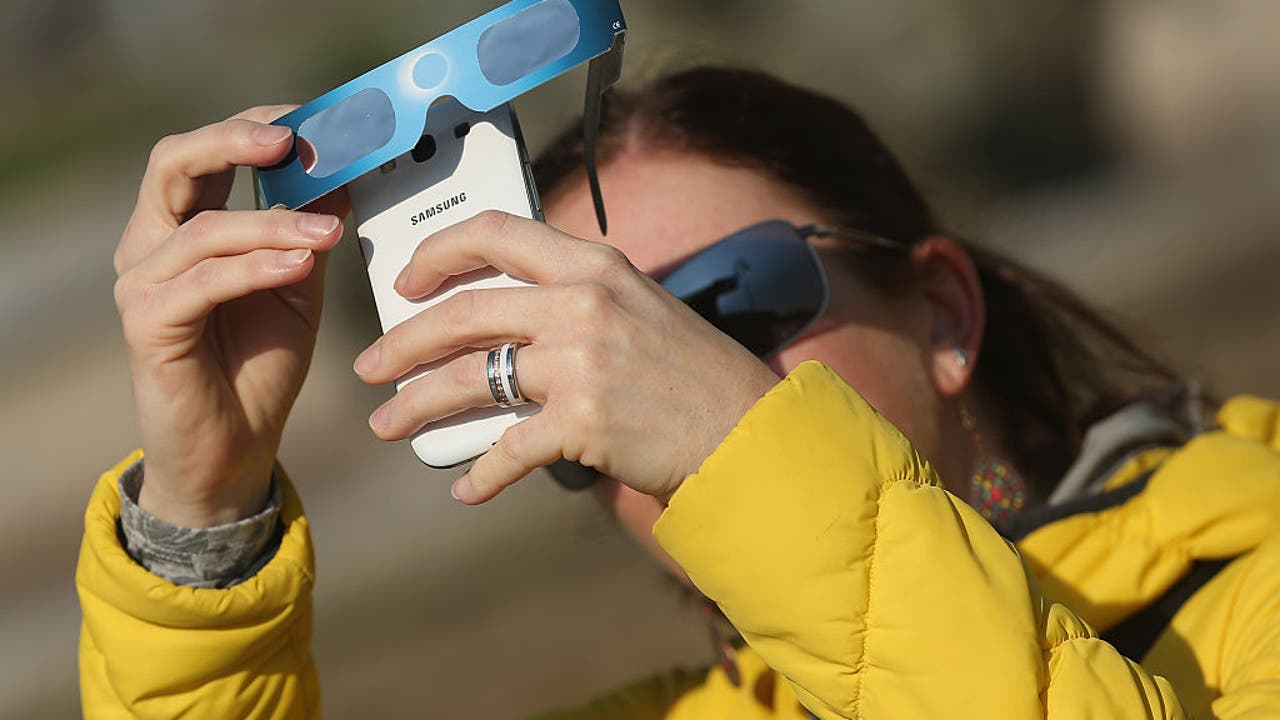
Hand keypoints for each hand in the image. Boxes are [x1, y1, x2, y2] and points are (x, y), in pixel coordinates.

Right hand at [113, 106, 347, 526]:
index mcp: (183, 227)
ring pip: (204, 229)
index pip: (204, 153)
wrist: (236, 449)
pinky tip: (301, 262)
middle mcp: (150, 246)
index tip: (311, 120)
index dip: (251, 128)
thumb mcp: (298, 285)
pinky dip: (257, 267)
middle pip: (174, 163)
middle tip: (294, 139)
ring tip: (327, 230)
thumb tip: (345, 169)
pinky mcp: (148, 326)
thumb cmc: (261, 364)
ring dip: (273, 223)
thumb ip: (310, 229)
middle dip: (234, 141)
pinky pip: (204, 283)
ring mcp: (142, 285)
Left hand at [352, 211, 779, 503]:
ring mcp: (580, 363)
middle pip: (461, 314)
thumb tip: (498, 315)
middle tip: (369, 369)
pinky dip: (480, 475)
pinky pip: (506, 449)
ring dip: (415, 406)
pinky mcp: (581, 423)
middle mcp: (581, 303)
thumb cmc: (689, 372)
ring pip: (467, 380)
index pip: (494, 233)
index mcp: (593, 264)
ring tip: (389, 425)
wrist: (744, 432)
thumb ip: (573, 295)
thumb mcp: (636, 305)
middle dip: (400, 344)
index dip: (436, 254)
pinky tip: (464, 490)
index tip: (405, 281)